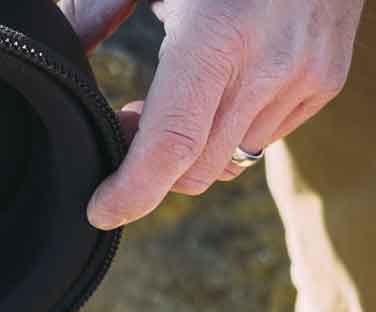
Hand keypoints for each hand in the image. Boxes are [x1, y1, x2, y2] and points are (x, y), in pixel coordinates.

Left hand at [59, 0, 364, 229]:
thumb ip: (101, 6)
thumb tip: (67, 45)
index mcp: (216, 36)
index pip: (169, 151)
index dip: (129, 194)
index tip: (100, 210)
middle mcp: (267, 65)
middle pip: (193, 172)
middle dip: (153, 169)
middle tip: (129, 123)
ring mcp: (304, 77)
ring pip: (228, 162)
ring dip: (193, 150)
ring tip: (178, 98)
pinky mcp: (325, 83)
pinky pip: (263, 139)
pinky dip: (231, 130)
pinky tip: (221, 89)